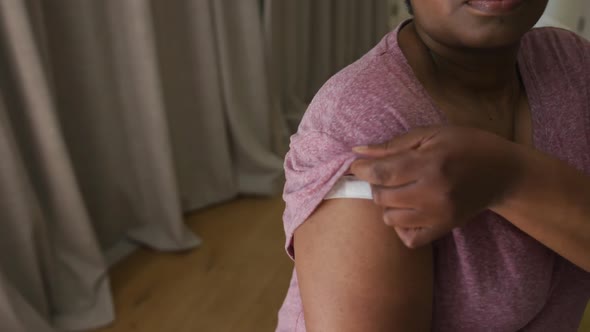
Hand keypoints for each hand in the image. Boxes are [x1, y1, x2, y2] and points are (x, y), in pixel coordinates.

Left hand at [350, 126, 523, 247]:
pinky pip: (409, 239)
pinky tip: (409, 211)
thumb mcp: (432, 134)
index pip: (381, 172)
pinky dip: (402, 227)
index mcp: (430, 163)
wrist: (503, 173)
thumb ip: (393, 144)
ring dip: (388, 204)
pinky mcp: (445, 228)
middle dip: (376, 185)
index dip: (361, 169)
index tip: (357, 165)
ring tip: (400, 191)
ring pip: (390, 219)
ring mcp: (439, 214)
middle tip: (386, 175)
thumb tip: (357, 151)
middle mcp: (433, 192)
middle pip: (381, 197)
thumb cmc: (466, 145)